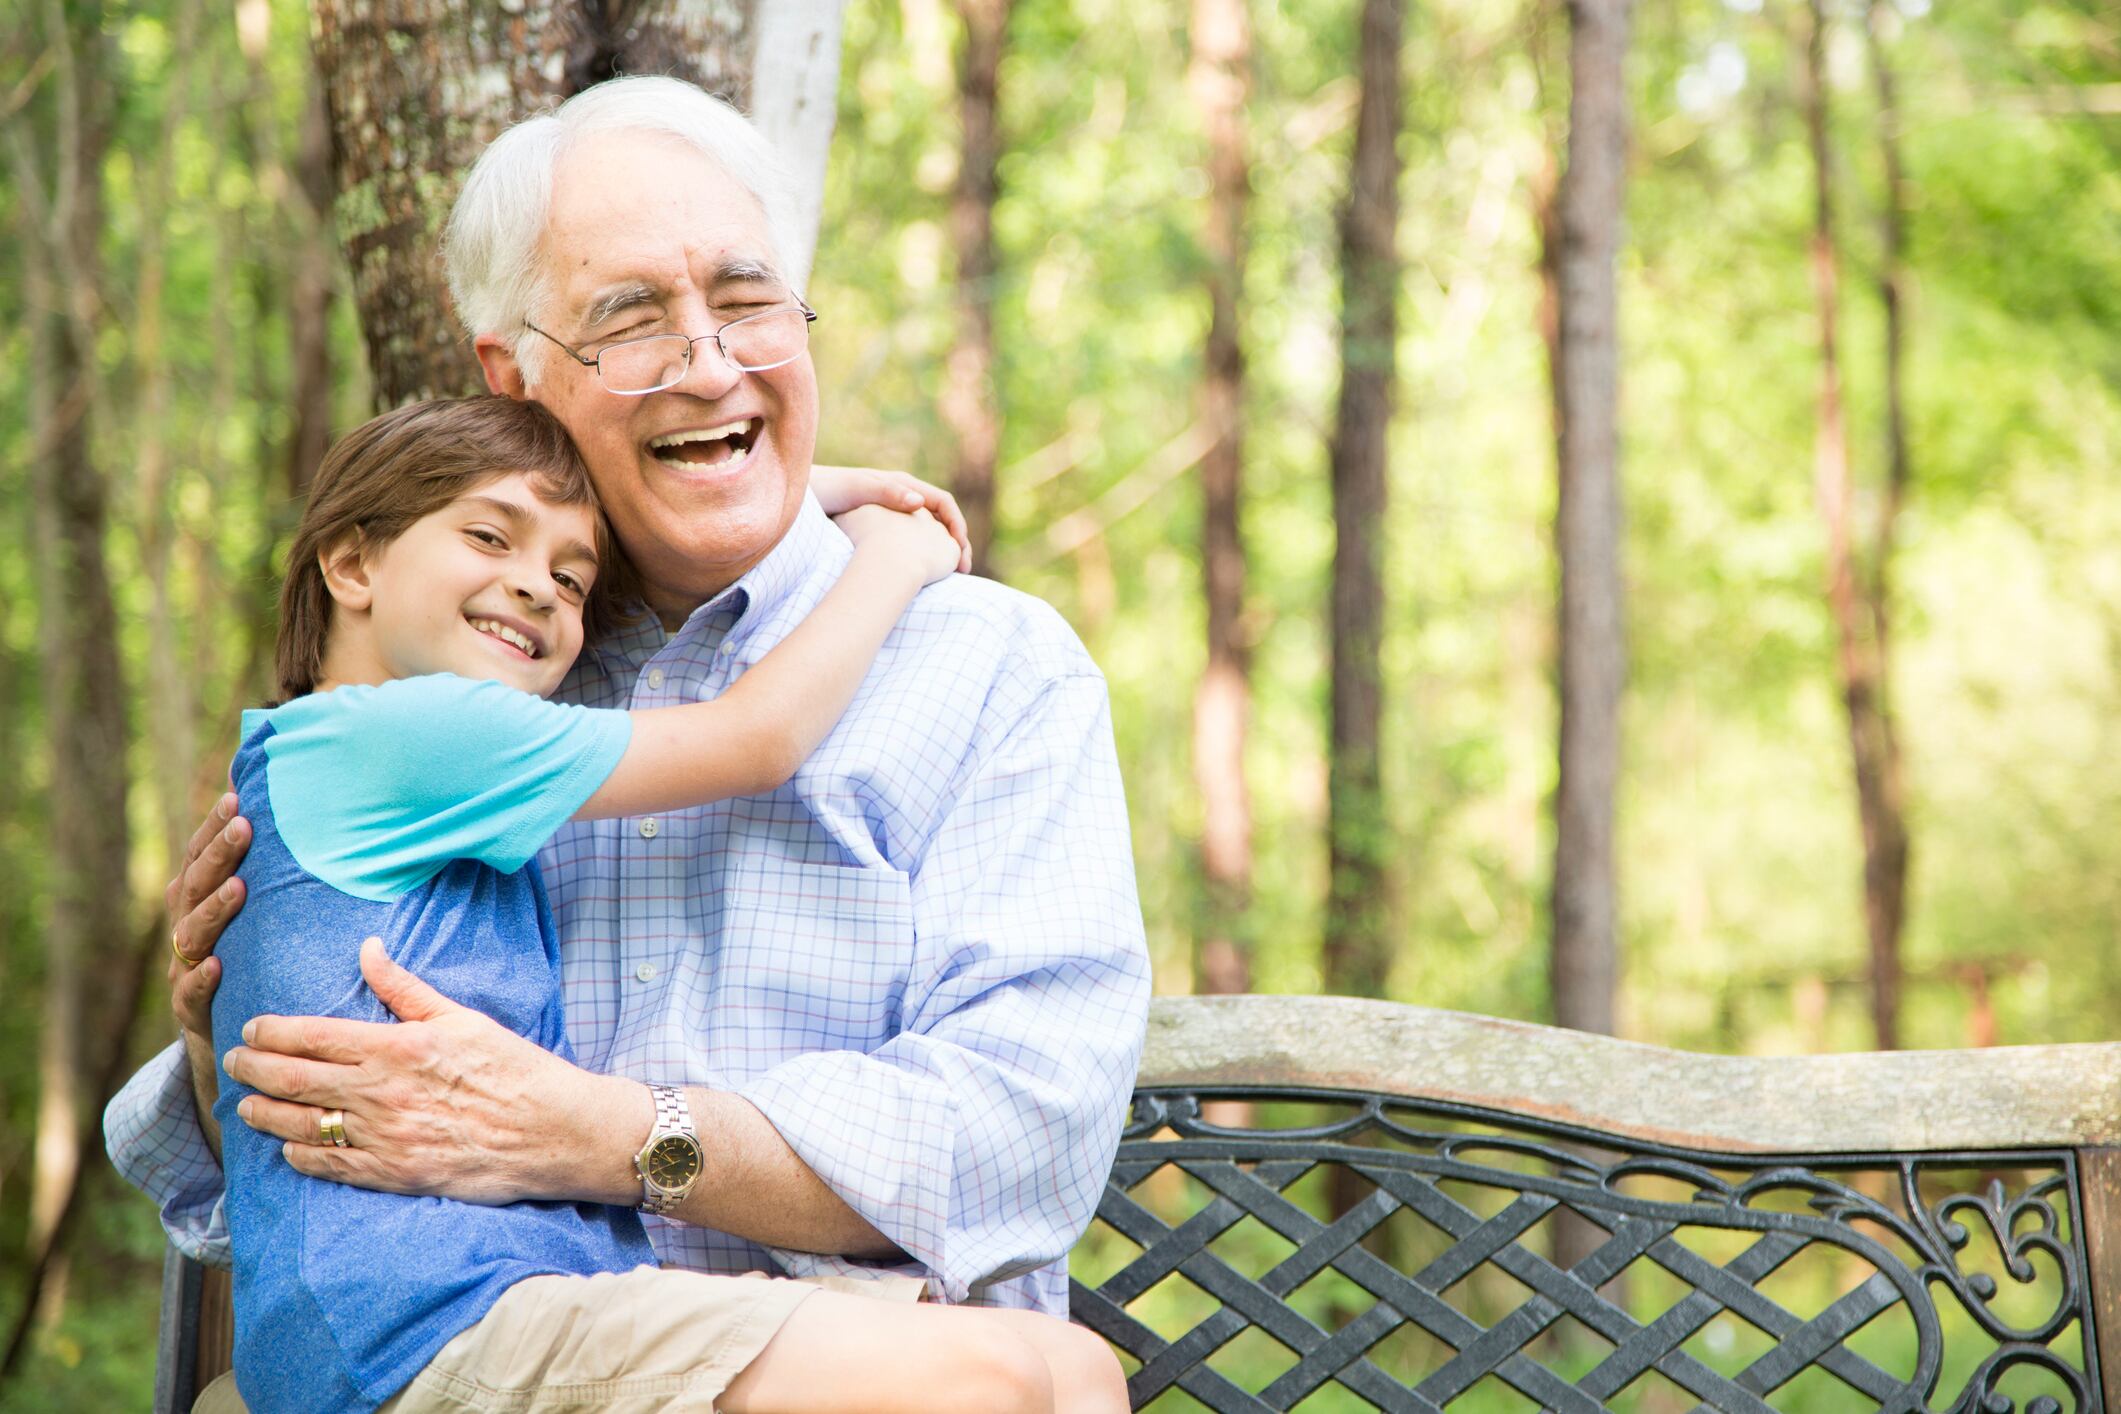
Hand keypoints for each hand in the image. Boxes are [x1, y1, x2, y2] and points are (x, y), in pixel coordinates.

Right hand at [166, 791, 251, 1041]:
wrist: (226, 1030)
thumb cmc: (249, 955)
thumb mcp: (256, 914)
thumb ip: (267, 870)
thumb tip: (286, 808)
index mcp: (197, 900)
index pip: (200, 857)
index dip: (213, 828)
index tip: (236, 798)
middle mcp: (186, 927)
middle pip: (196, 886)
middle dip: (218, 855)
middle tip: (244, 827)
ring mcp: (184, 968)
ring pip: (192, 934)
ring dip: (214, 909)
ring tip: (238, 887)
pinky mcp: (189, 1009)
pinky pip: (191, 993)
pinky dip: (202, 978)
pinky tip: (218, 964)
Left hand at [222, 939, 646, 1203]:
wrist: (552, 1130)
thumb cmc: (512, 1068)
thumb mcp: (461, 1017)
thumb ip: (405, 987)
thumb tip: (367, 948)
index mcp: (395, 1046)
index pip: (311, 1035)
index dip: (271, 1031)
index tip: (252, 1027)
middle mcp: (380, 1092)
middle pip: (292, 1079)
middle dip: (251, 1068)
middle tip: (232, 1061)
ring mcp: (383, 1138)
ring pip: (300, 1125)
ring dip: (263, 1113)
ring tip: (245, 1105)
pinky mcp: (393, 1175)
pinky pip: (329, 1166)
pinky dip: (299, 1155)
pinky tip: (287, 1146)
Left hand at [812, 465, 971, 573]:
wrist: (798, 497)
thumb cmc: (824, 491)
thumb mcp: (855, 490)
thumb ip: (887, 494)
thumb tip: (921, 503)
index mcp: (900, 485)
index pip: (944, 502)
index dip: (958, 526)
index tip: (962, 552)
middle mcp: (900, 497)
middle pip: (941, 520)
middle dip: (957, 544)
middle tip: (964, 571)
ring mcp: (890, 514)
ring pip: (927, 534)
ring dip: (942, 553)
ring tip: (948, 579)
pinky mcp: (879, 530)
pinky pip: (910, 543)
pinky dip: (921, 558)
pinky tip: (917, 578)